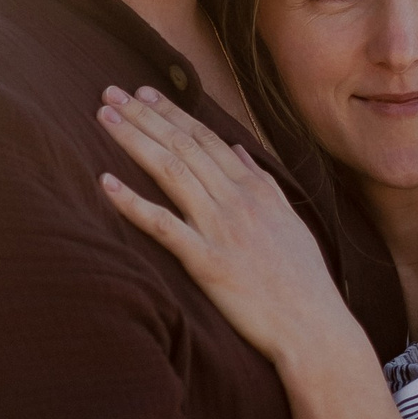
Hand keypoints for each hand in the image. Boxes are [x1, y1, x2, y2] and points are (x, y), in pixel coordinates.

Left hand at [97, 87, 357, 373]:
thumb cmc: (303, 280)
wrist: (315, 327)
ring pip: (170, 172)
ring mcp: (221, 229)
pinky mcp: (208, 263)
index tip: (144, 93)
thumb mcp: (290, 221)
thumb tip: (240, 150)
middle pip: (182, 146)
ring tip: (102, 116)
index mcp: (255, 189)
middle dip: (144, 115)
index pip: (206, 138)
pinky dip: (132, 203)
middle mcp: (236, 201)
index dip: (172, 113)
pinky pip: (163, 227)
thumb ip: (264, 183)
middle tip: (110, 91)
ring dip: (133, 140)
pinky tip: (105, 183)